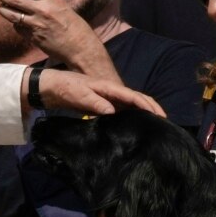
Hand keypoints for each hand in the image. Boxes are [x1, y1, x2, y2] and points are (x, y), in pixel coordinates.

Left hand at [0, 0, 118, 81]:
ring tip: (3, 7)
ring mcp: (35, 24)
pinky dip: (15, 23)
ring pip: (10, 14)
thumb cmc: (76, 27)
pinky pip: (17, 27)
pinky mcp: (31, 37)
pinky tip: (17, 22)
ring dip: (3, 9)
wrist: (79, 49)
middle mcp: (43, 10)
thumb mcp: (63, 7)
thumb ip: (48, 0)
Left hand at [34, 69, 164, 117]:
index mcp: (109, 87)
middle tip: (164, 125)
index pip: (134, 96)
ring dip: (143, 114)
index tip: (160, 117)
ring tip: (154, 129)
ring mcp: (108, 99)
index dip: (148, 105)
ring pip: (131, 106)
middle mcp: (112, 92)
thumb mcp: (79, 94)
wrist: (51, 87)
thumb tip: (112, 112)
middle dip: (152, 109)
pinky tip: (134, 129)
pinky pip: (121, 112)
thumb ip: (94, 103)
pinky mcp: (102, 106)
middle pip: (137, 100)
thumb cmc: (65, 88)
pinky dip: (131, 118)